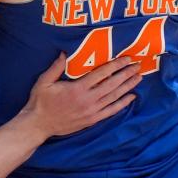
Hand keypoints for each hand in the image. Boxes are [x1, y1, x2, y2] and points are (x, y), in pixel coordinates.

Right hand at [23, 54, 141, 136]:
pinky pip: (111, 111)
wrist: (39, 125)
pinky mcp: (92, 119)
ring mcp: (91, 111)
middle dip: (126, 74)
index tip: (126, 58)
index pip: (101, 74)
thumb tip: (65, 52)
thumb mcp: (44, 82)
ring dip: (128, 87)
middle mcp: (88, 100)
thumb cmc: (40, 102)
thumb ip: (56, 67)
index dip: (116, 65)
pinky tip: (131, 96)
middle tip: (138, 65)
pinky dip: (122, 103)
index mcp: (77, 89)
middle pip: (112, 84)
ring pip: (114, 97)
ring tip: (138, 77)